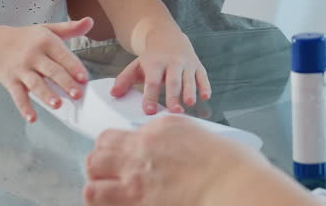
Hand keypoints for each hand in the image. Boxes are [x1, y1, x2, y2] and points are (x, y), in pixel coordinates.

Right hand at [0, 17, 92, 122]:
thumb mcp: (48, 29)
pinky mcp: (11, 82)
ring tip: (57, 105)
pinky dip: (24, 107)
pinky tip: (32, 118)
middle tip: (77, 94)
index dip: (73, 67)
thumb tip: (90, 21)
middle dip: (65, 83)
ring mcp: (21, 70)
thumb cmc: (27, 38)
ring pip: (35, 84)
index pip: (62, 55)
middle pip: (51, 71)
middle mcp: (33, 56)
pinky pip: (18, 96)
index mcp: (45, 42)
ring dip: (46, 95)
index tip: (84, 78)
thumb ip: (70, 28)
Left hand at [84, 116, 267, 205]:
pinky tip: (111, 202)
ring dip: (97, 180)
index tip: (124, 153)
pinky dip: (99, 199)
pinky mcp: (135, 198)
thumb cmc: (230, 165)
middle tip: (111, 170)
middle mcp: (143, 147)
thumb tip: (165, 150)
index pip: (124, 131)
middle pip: (101, 148)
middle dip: (102, 159)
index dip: (118, 144)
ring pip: (92, 172)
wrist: (233, 184)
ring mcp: (136, 174)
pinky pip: (97, 197)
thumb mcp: (200, 136)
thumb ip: (174, 140)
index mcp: (162, 127)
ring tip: (108, 188)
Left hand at [111, 29, 209, 113]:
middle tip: (174, 112)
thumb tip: (113, 94)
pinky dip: (205, 86)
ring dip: (190, 91)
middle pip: (173, 80)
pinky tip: (206, 97)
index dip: (150, 96)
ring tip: (189, 104)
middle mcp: (172, 62)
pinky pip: (203, 76)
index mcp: (155, 63)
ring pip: (189, 78)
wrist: (168, 36)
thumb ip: (124, 79)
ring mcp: (186, 64)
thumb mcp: (136, 65)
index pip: (152, 81)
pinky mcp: (198, 66)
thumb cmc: (151, 58)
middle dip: (173, 96)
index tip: (149, 111)